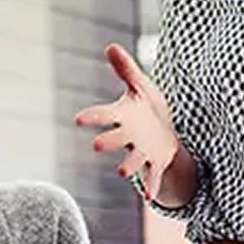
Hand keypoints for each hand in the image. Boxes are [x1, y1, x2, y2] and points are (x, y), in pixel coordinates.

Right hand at [76, 44, 180, 200]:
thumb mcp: (140, 87)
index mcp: (123, 116)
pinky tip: (150, 198)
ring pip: (134, 160)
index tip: (78, 119)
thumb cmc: (147, 109)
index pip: (104, 115)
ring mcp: (142, 150)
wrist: (165, 135)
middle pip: (116, 139)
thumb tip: (110, 46)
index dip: (93, 117)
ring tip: (123, 172)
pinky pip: (153, 176)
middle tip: (97, 146)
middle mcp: (129, 136)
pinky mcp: (157, 162)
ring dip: (129, 165)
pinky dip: (152, 186)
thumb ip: (125, 69)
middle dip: (109, 142)